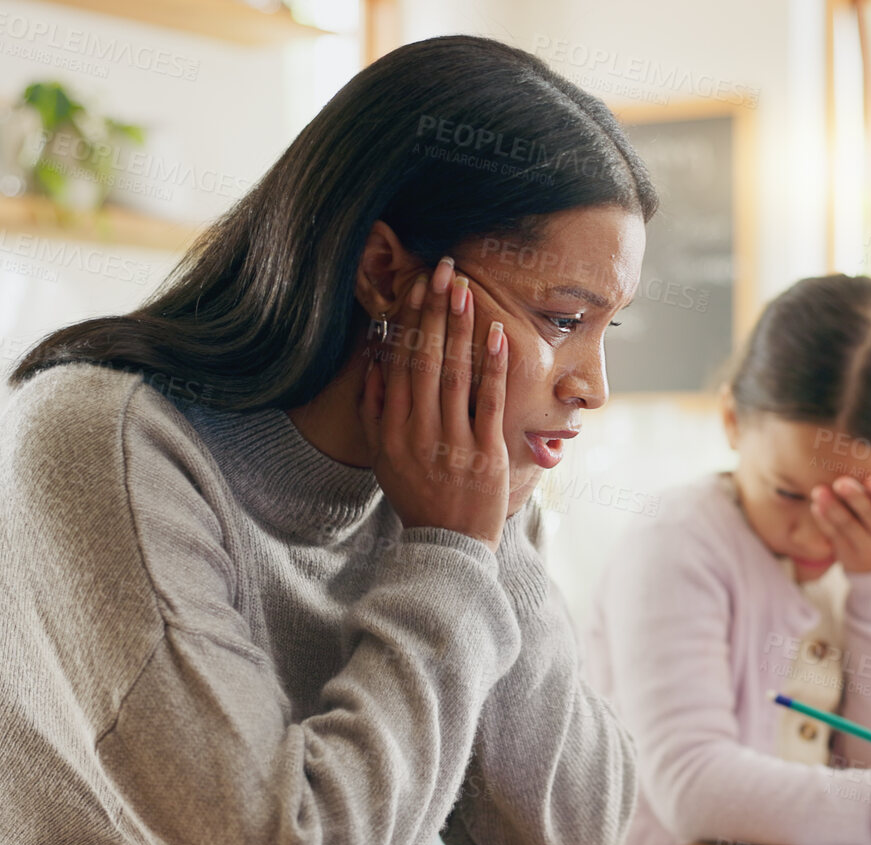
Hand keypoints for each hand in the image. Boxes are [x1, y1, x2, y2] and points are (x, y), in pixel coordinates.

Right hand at [360, 257, 511, 549]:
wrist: (449, 547)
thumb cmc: (417, 497)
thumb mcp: (383, 457)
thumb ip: (375, 410)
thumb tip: (377, 360)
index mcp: (391, 430)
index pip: (399, 365)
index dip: (409, 323)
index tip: (417, 287)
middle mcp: (418, 432)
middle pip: (425, 361)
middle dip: (434, 313)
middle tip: (443, 271)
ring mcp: (453, 443)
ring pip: (455, 375)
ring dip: (460, 329)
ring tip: (464, 290)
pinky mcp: (486, 454)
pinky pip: (489, 402)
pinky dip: (492, 366)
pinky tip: (495, 333)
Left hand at [809, 468, 870, 574]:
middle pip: (868, 516)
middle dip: (854, 498)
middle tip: (840, 481)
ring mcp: (864, 548)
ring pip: (846, 526)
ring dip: (832, 508)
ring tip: (819, 491)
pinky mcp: (845, 554)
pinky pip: (833, 536)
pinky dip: (824, 521)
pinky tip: (815, 506)